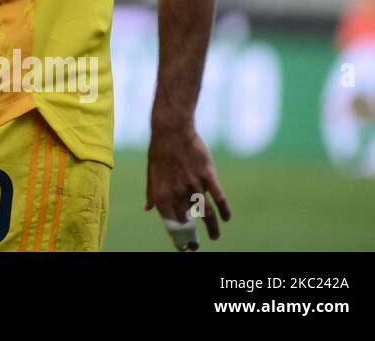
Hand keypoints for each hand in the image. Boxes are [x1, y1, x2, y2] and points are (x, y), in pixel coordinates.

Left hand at [145, 120, 230, 245]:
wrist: (172, 130)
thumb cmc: (159, 151)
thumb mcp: (151, 173)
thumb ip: (152, 193)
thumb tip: (147, 208)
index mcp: (161, 194)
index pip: (171, 223)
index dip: (178, 236)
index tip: (183, 245)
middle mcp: (177, 193)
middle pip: (189, 222)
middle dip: (193, 236)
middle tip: (197, 244)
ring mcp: (194, 185)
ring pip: (207, 214)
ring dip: (213, 229)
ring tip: (215, 237)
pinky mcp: (208, 176)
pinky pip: (220, 198)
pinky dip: (225, 211)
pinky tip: (227, 218)